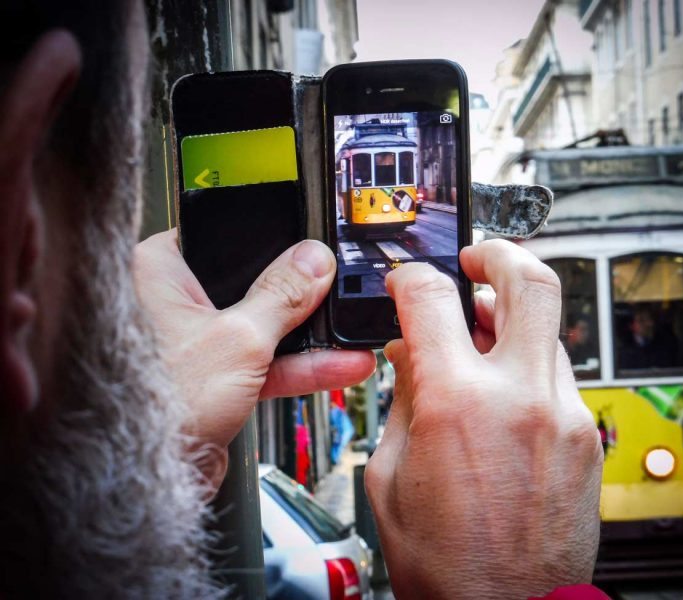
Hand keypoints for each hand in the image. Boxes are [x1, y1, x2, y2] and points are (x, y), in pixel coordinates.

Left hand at [134, 230, 374, 487]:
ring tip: (351, 334)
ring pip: (261, 329)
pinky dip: (297, 367)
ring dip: (308, 338)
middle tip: (336, 292)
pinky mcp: (214, 378)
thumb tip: (313, 259)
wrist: (153, 479)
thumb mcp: (240, 337)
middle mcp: (174, 304)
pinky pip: (263, 363)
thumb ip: (283, 295)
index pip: (222, 238)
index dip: (266, 242)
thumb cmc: (161, 403)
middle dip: (298, 297)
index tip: (306, 249)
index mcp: (159, 273)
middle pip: (250, 284)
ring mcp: (197, 343)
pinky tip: (339, 365)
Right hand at [365, 239, 602, 598]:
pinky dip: (527, 365)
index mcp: (458, 405)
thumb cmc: (449, 563)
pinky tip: (502, 391)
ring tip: (480, 336)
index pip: (433, 297)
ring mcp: (565, 415)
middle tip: (477, 258)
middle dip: (499, 253)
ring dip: (512, 318)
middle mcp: (522, 398)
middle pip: (530, 281)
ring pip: (548, 328)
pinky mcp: (587, 437)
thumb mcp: (392, 475)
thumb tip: (411, 353)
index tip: (407, 281)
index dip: (413, 276)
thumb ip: (404, 399)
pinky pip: (558, 375)